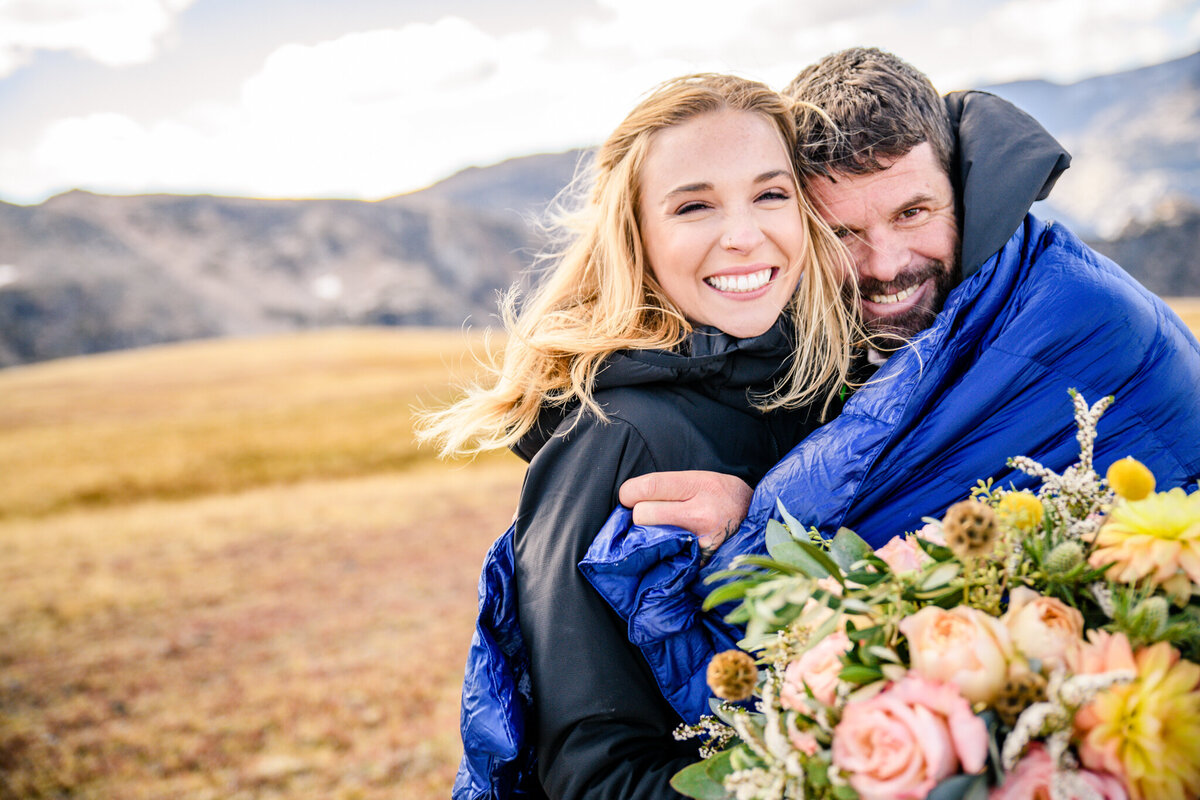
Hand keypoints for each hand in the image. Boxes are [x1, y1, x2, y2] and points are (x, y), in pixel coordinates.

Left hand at [618, 470, 752, 550]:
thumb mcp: (703, 479)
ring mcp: (700, 542)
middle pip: (642, 515)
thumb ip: (670, 487)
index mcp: (700, 486)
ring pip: (649, 539)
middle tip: (652, 516)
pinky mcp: (700, 565)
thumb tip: (630, 499)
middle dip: (641, 516)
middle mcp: (700, 513)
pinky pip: (665, 559)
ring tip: (663, 531)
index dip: (629, 493)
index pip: (647, 487)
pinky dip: (663, 555)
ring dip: (649, 537)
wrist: (760, 524)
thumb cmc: (724, 497)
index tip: (630, 497)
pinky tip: (673, 549)